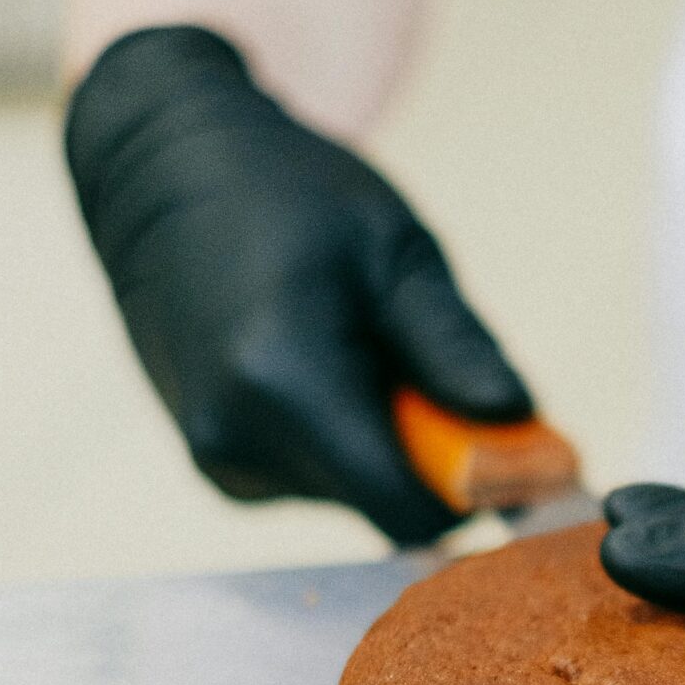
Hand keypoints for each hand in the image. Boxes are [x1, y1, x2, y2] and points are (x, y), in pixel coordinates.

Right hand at [65, 25, 530, 543]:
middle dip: (434, 460)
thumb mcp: (395, 250)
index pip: (410, 511)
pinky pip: (315, 481)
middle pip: (386, 507)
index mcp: (289, 383)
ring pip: (353, 497)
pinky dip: (343, 442)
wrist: (162, 173)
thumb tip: (523, 430)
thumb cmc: (287, 191)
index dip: (481, 494)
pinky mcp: (216, 464)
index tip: (521, 454)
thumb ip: (455, 348)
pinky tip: (324, 367)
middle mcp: (241, 439)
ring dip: (386, 446)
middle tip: (433, 372)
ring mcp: (220, 460)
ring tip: (365, 352)